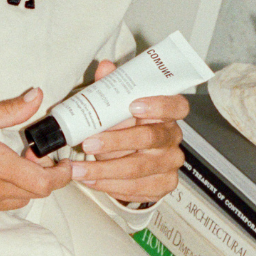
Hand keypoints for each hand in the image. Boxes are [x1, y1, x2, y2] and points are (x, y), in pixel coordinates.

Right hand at [0, 89, 71, 225]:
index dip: (60, 175)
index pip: (43, 182)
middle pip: (33, 193)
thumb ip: (6, 111)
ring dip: (18, 186)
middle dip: (40, 177)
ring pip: (14, 202)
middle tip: (32, 157)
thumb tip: (35, 98)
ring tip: (2, 165)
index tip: (65, 164)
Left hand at [69, 60, 187, 205]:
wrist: (130, 160)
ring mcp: (170, 164)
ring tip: (78, 169)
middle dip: (116, 142)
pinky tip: (91, 181)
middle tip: (88, 143)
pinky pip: (136, 189)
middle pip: (151, 138)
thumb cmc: (125, 125)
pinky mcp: (163, 185)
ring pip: (139, 169)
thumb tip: (104, 66)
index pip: (177, 106)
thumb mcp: (116, 105)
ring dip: (104, 170)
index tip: (133, 105)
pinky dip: (110, 186)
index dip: (159, 105)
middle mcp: (172, 138)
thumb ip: (111, 87)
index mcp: (168, 114)